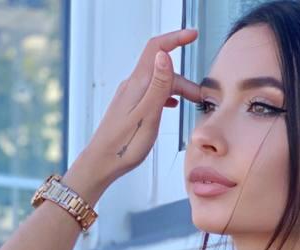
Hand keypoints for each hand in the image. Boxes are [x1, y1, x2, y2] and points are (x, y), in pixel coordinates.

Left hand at [68, 28, 201, 200]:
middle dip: (184, 79)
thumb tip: (164, 55)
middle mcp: (132, 86)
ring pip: (157, 83)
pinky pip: (150, 94)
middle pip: (162, 70)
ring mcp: (129, 97)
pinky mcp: (127, 109)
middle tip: (200, 96)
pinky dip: (165, 96)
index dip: (175, 38)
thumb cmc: (123, 146)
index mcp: (137, 84)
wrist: (99, 164)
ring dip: (177, 89)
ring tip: (191, 102)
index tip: (193, 35)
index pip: (157, 48)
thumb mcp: (147, 114)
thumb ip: (158, 84)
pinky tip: (171, 105)